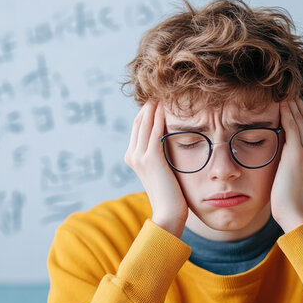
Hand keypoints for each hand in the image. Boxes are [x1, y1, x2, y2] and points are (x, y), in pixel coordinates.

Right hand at [124, 101, 187, 237]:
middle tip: (164, 87)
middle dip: (151, 103)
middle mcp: (132, 155)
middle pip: (140, 120)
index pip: (139, 125)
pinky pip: (155, 131)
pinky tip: (168, 106)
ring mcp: (140, 157)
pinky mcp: (151, 159)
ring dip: (156, 105)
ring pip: (146, 122)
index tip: (161, 96)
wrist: (168, 214)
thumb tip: (171, 143)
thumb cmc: (170, 196)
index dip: (149, 109)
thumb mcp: (163, 171)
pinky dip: (160, 117)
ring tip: (167, 91)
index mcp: (133, 157)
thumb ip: (162, 156)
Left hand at [270, 98, 302, 232]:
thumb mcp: (302, 168)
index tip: (290, 98)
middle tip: (284, 89)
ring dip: (290, 104)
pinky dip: (286, 113)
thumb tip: (288, 137)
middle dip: (296, 103)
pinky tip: (279, 104)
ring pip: (301, 119)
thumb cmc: (292, 193)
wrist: (294, 211)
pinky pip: (292, 125)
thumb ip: (300, 151)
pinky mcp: (299, 152)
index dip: (301, 109)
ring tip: (280, 92)